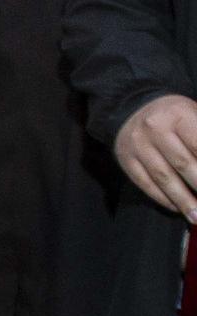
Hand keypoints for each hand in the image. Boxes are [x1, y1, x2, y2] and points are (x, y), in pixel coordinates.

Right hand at [115, 94, 196, 221]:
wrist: (132, 107)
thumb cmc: (175, 116)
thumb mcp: (196, 115)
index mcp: (179, 115)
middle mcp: (155, 128)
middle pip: (183, 164)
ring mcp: (138, 145)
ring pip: (163, 178)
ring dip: (183, 201)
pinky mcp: (126, 159)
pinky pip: (145, 183)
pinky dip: (162, 198)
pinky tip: (177, 208)